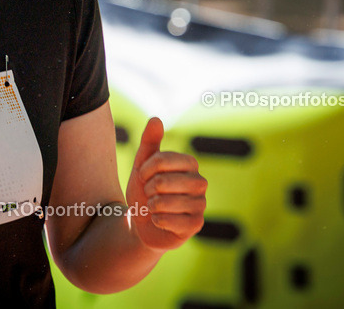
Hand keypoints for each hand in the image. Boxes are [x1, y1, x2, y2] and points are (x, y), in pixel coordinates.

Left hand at [125, 117, 205, 250]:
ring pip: (165, 202)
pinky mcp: (196, 225)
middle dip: (147, 189)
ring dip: (151, 206)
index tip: (143, 176)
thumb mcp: (143, 165)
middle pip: (163, 181)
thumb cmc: (145, 190)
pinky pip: (170, 221)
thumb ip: (149, 142)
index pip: (162, 159)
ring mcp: (201, 204)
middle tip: (149, 194)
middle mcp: (200, 182)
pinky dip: (157, 220)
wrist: (143, 222)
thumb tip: (156, 118)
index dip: (146, 169)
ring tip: (154, 206)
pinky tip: (159, 220)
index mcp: (190, 164)